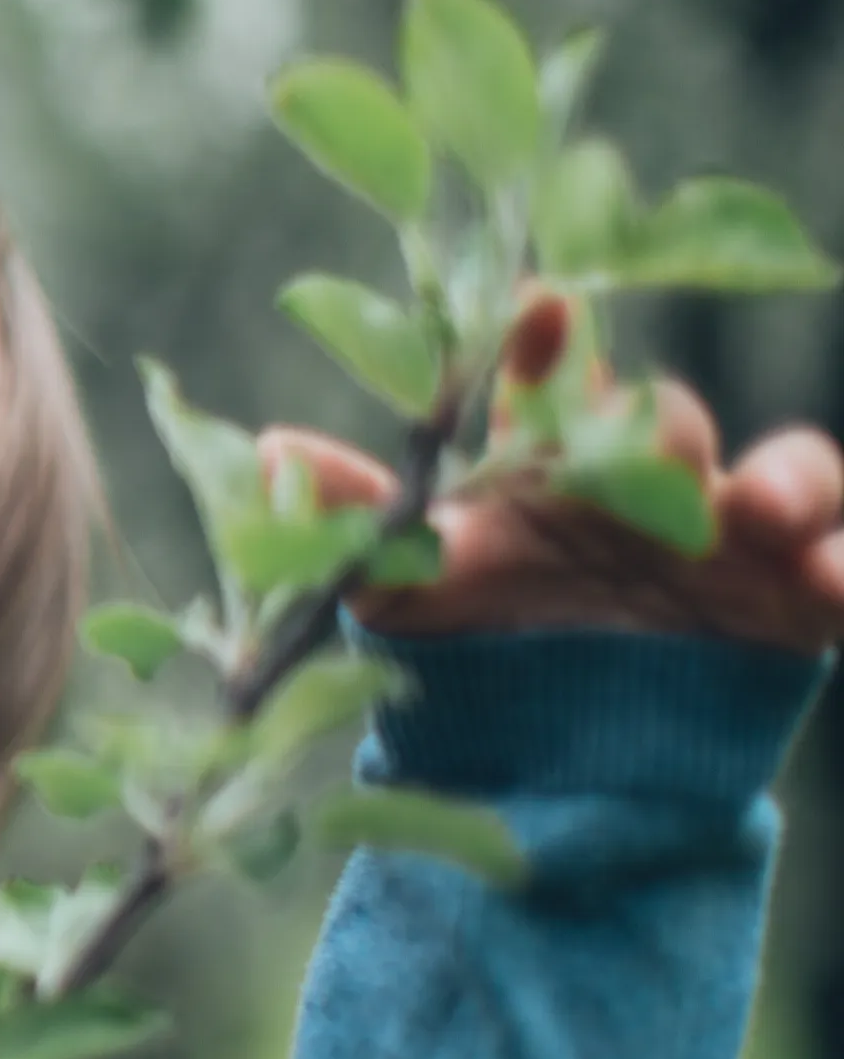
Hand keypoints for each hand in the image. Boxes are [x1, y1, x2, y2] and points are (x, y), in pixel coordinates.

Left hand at [263, 298, 843, 652]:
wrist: (572, 753)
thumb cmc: (487, 643)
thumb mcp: (412, 592)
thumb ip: (358, 525)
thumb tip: (271, 447)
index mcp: (557, 466)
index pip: (554, 387)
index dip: (548, 346)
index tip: (536, 305)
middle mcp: (654, 482)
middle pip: (671, 427)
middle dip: (665, 424)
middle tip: (655, 432)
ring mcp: (738, 536)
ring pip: (787, 473)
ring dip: (784, 478)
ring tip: (760, 508)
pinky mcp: (801, 602)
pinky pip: (843, 565)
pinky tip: (830, 582)